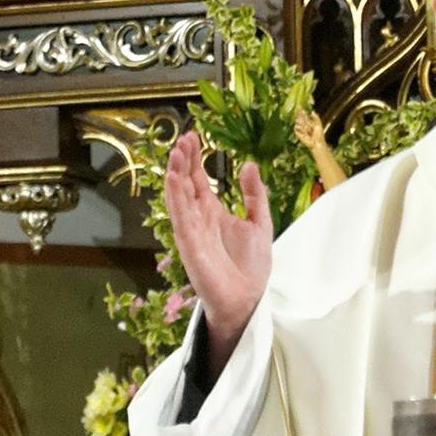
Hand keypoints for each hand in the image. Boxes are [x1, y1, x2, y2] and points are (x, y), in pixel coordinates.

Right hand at [162, 131, 272, 374]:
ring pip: (179, 197)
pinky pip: (180, 217)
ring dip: (175, 174)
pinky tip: (174, 179)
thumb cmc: (251, 268)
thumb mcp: (260, 224)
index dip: (195, 158)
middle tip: (183, 138)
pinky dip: (176, 197)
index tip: (194, 136)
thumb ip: (255, 195)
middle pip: (185, 183)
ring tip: (176, 152)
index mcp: (213, 212)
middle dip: (183, 160)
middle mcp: (198, 219)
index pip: (198, 179)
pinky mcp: (189, 244)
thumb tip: (249, 164)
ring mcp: (192, 231)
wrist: (247, 300)